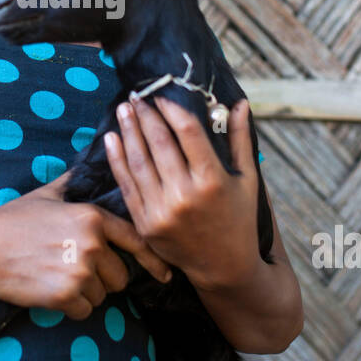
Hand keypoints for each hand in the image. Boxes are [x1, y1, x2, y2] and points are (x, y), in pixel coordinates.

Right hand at [0, 169, 173, 318]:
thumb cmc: (14, 220)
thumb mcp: (49, 194)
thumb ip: (75, 183)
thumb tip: (89, 162)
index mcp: (93, 217)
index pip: (136, 241)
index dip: (154, 260)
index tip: (166, 274)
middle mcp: (92, 243)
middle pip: (121, 276)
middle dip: (104, 279)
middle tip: (77, 271)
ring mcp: (79, 270)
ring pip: (103, 295)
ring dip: (87, 294)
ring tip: (60, 278)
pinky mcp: (64, 295)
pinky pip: (85, 311)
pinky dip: (72, 308)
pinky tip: (52, 292)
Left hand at [104, 95, 260, 291]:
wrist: (223, 267)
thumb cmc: (239, 219)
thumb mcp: (248, 180)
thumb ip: (241, 140)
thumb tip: (238, 103)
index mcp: (213, 180)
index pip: (187, 132)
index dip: (171, 108)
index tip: (161, 93)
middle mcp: (185, 195)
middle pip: (159, 143)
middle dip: (146, 115)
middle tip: (136, 95)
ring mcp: (162, 211)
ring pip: (139, 161)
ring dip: (128, 131)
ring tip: (123, 109)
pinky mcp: (145, 224)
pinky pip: (127, 185)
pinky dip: (117, 160)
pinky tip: (112, 139)